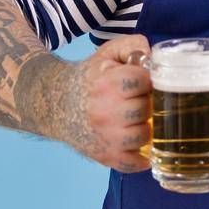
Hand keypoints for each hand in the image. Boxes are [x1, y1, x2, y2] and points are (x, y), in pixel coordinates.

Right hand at [53, 34, 153, 170]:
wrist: (55, 103)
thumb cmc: (90, 78)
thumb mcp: (108, 53)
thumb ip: (133, 45)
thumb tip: (153, 57)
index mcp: (107, 84)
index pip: (145, 82)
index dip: (148, 80)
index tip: (144, 82)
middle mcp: (105, 112)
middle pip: (146, 109)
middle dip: (147, 103)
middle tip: (141, 100)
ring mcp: (105, 137)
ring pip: (144, 136)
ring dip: (146, 127)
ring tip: (138, 119)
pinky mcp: (104, 156)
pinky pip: (133, 163)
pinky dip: (141, 158)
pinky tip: (140, 145)